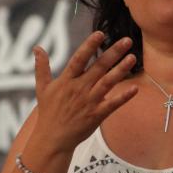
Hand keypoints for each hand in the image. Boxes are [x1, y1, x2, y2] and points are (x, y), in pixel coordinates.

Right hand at [25, 32, 136, 160]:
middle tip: (127, 40)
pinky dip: (124, 97)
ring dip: (121, 69)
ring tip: (132, 57)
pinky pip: (113, 104)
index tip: (101, 34)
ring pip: (108, 82)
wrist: (53, 139)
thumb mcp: (42, 88)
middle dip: (114, 53)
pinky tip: (135, 88)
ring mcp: (89, 102)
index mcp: (66, 81)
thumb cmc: (48, 112)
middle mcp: (79, 89)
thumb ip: (42, 67)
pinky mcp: (97, 115)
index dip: (90, 45)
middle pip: (99, 67)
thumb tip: (37, 48)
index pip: (79, 59)